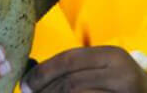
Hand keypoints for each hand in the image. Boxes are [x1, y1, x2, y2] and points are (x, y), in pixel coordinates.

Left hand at [20, 46, 146, 92]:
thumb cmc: (118, 79)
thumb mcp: (102, 64)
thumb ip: (75, 66)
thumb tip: (33, 75)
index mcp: (112, 55)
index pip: (68, 60)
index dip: (43, 72)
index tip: (25, 82)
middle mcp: (121, 73)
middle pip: (71, 82)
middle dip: (44, 89)